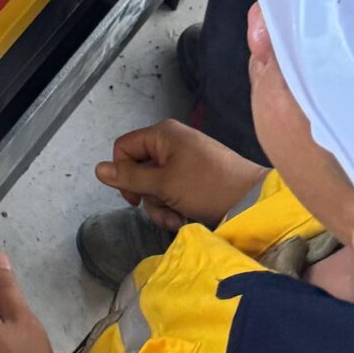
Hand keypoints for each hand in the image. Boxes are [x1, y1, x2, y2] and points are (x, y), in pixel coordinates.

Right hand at [94, 119, 264, 230]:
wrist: (255, 202)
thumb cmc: (209, 186)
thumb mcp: (164, 184)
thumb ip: (130, 178)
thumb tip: (98, 170)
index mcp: (162, 134)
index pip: (124, 148)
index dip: (123, 173)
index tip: (133, 198)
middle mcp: (172, 143)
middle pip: (140, 169)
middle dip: (148, 196)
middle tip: (164, 209)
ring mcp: (186, 161)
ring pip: (156, 185)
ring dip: (162, 205)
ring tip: (179, 218)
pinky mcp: (197, 178)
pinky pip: (173, 190)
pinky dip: (176, 206)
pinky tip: (187, 216)